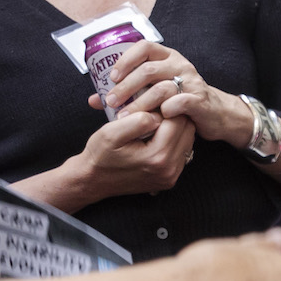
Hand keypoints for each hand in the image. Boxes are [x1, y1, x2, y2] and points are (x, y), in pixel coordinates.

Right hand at [67, 109, 194, 199]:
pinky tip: (159, 134)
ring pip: (188, 140)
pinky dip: (174, 140)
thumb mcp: (111, 132)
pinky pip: (182, 152)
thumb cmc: (100, 155)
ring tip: (158, 119)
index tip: (155, 99)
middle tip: (157, 107)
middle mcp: (169, 170)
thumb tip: (158, 114)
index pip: (178, 120)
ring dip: (176, 127)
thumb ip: (138, 121)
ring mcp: (171, 176)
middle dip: (175, 115)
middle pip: (187, 130)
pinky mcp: (169, 179)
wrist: (93, 180)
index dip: (168, 105)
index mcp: (156, 157)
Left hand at [94, 42, 255, 146]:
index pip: (144, 47)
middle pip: (148, 69)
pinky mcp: (200, 99)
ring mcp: (191, 81)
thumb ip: (127, 93)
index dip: (126, 60)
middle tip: (111, 102)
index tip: (111, 77)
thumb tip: (94, 100)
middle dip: (126, 87)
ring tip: (124, 117)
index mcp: (167, 57)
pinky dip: (165, 110)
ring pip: (161, 88)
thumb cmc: (179, 101)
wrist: (215, 113)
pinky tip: (154, 120)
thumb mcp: (153, 92)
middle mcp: (180, 64)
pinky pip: (180, 102)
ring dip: (140, 103)